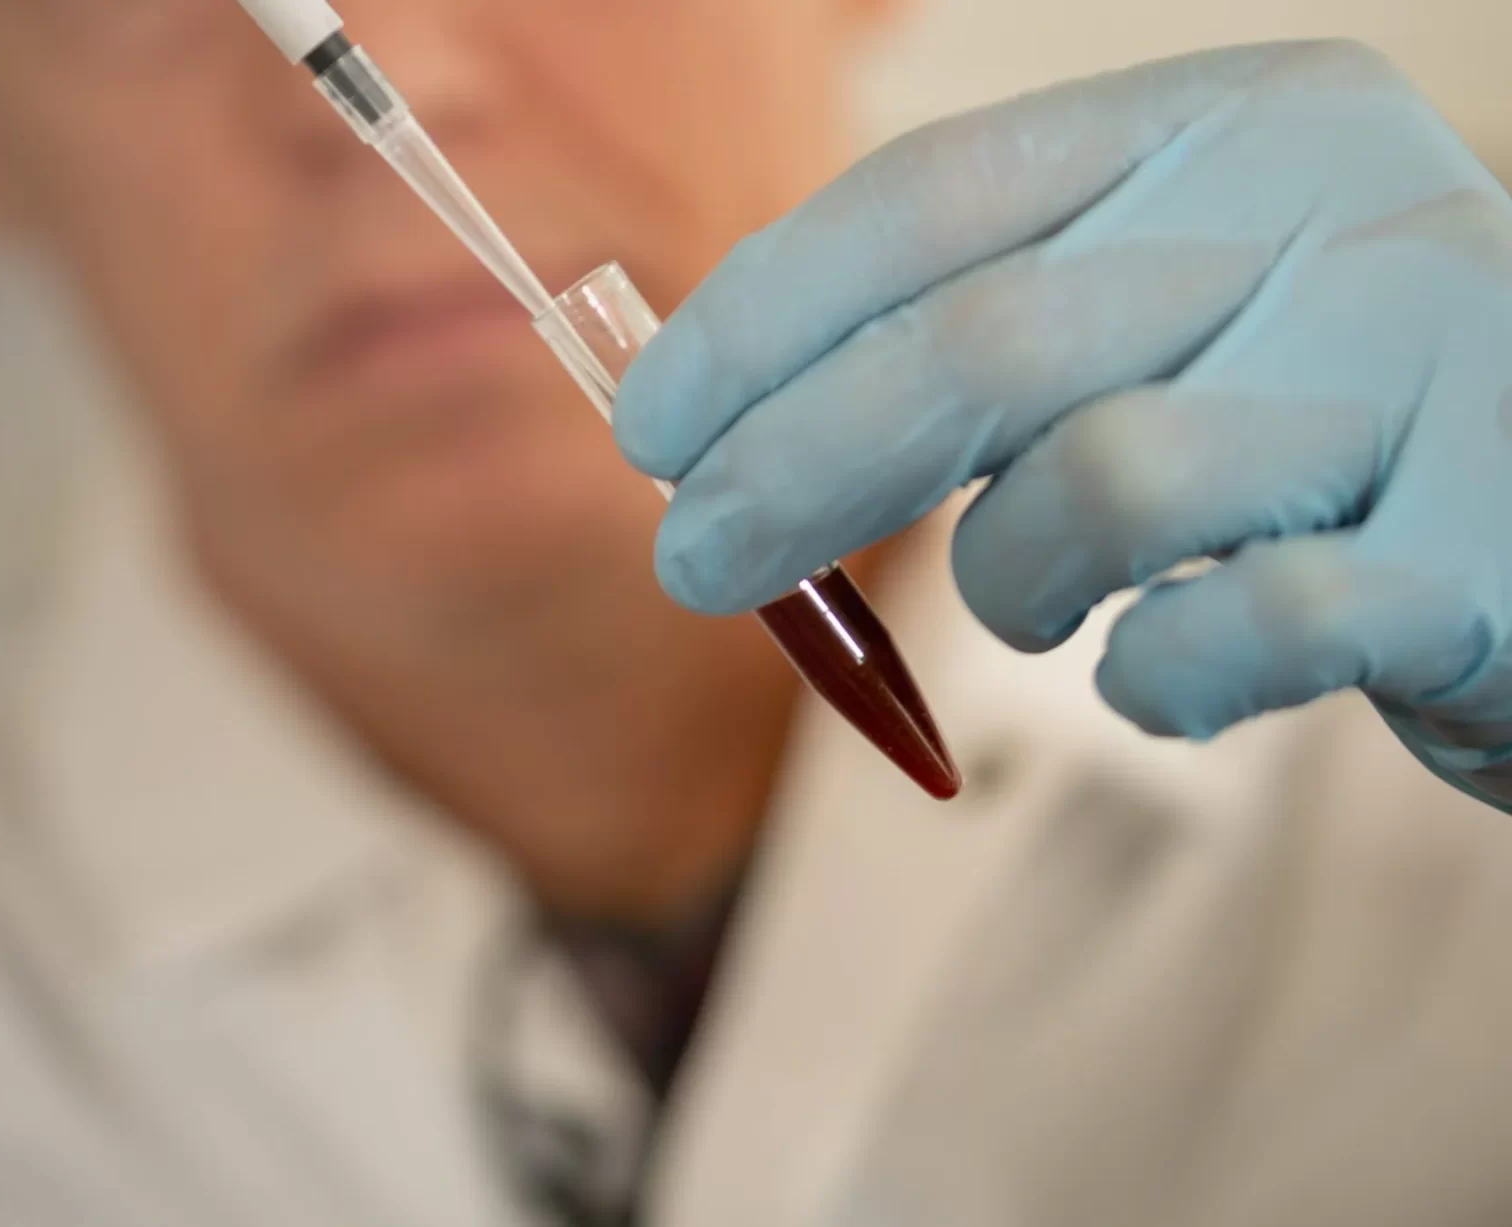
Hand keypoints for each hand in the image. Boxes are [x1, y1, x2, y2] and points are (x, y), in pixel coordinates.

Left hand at [611, 42, 1511, 808]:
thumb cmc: (1328, 432)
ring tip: (1034, 607)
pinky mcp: (1486, 547)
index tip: (651, 425)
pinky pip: (1240, 629)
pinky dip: (1160, 679)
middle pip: (981, 344)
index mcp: (1239, 122)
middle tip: (696, 564)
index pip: (940, 193)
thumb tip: (710, 427)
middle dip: (793, 467)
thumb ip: (984, 333)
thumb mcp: (1174, 317)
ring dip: (1013, 581)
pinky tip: (1166, 676)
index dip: (763, 314)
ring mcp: (1434, 371)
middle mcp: (1344, 211)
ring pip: (1102, 484)